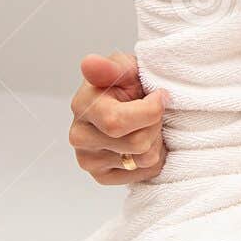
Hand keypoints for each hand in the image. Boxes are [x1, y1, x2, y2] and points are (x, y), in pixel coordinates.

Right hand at [68, 52, 166, 183]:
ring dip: (157, 141)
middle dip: (156, 125)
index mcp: (82, 105)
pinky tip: (144, 143)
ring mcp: (88, 160)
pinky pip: (144, 173)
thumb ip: (109, 66)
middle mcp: (79, 136)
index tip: (160, 96)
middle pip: (137, 144)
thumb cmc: (127, 84)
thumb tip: (90, 63)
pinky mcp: (102, 177)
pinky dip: (153, 159)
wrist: (128, 104)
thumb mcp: (124, 67)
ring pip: (144, 159)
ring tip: (148, 125)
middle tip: (155, 112)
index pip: (116, 122)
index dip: (150, 111)